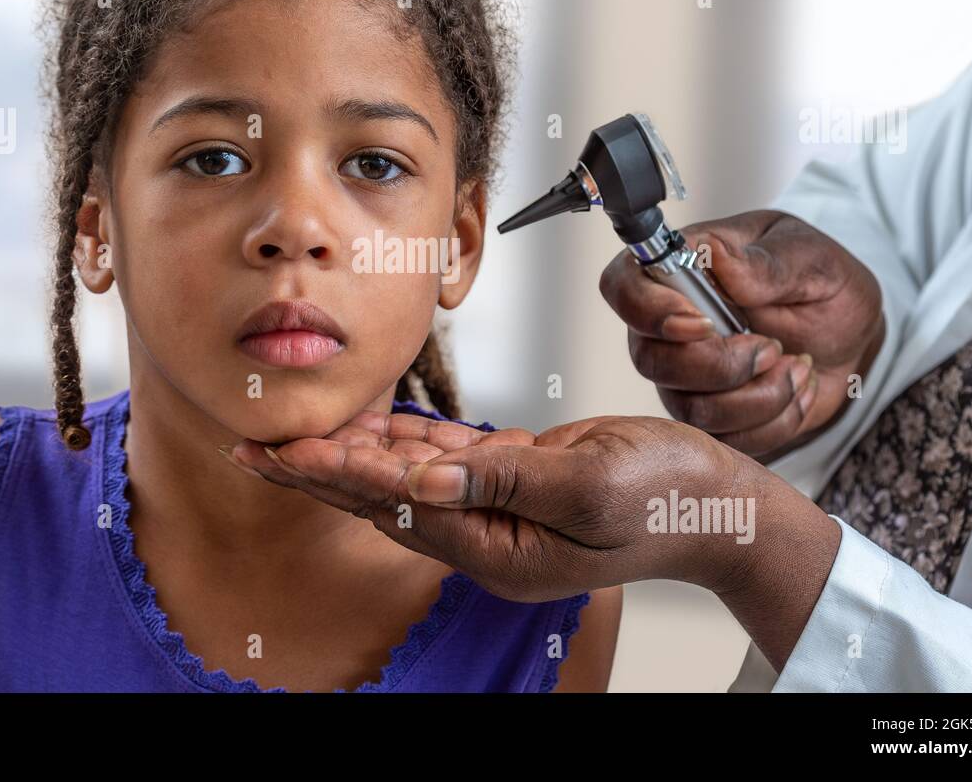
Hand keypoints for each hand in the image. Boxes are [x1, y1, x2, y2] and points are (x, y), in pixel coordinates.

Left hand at [229, 409, 840, 667]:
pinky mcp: (513, 482)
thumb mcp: (587, 484)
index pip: (397, 505)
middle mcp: (485, 535)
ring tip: (295, 436)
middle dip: (319, 473)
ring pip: (407, 478)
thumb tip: (427, 474)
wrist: (713, 499)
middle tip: (257, 450)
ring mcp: (497, 510)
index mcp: (496, 547)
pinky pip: (446, 462)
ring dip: (353, 453)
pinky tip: (371, 424)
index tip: (286, 453)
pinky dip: (406, 440)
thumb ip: (504, 479)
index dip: (339, 474)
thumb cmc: (665, 494)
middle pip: (383, 500)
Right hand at [599, 209, 884, 457]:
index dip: (649, 312)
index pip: (623, 287)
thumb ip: (766, 263)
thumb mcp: (812, 260)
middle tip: (774, 347)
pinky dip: (777, 420)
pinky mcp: (710, 416)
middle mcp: (667, 326)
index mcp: (680, 269)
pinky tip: (798, 387)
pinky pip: (726, 439)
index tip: (704, 325)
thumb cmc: (822, 284)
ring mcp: (684, 376)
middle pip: (650, 361)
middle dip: (721, 367)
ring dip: (759, 396)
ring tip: (798, 365)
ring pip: (690, 409)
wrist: (852, 336)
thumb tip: (716, 256)